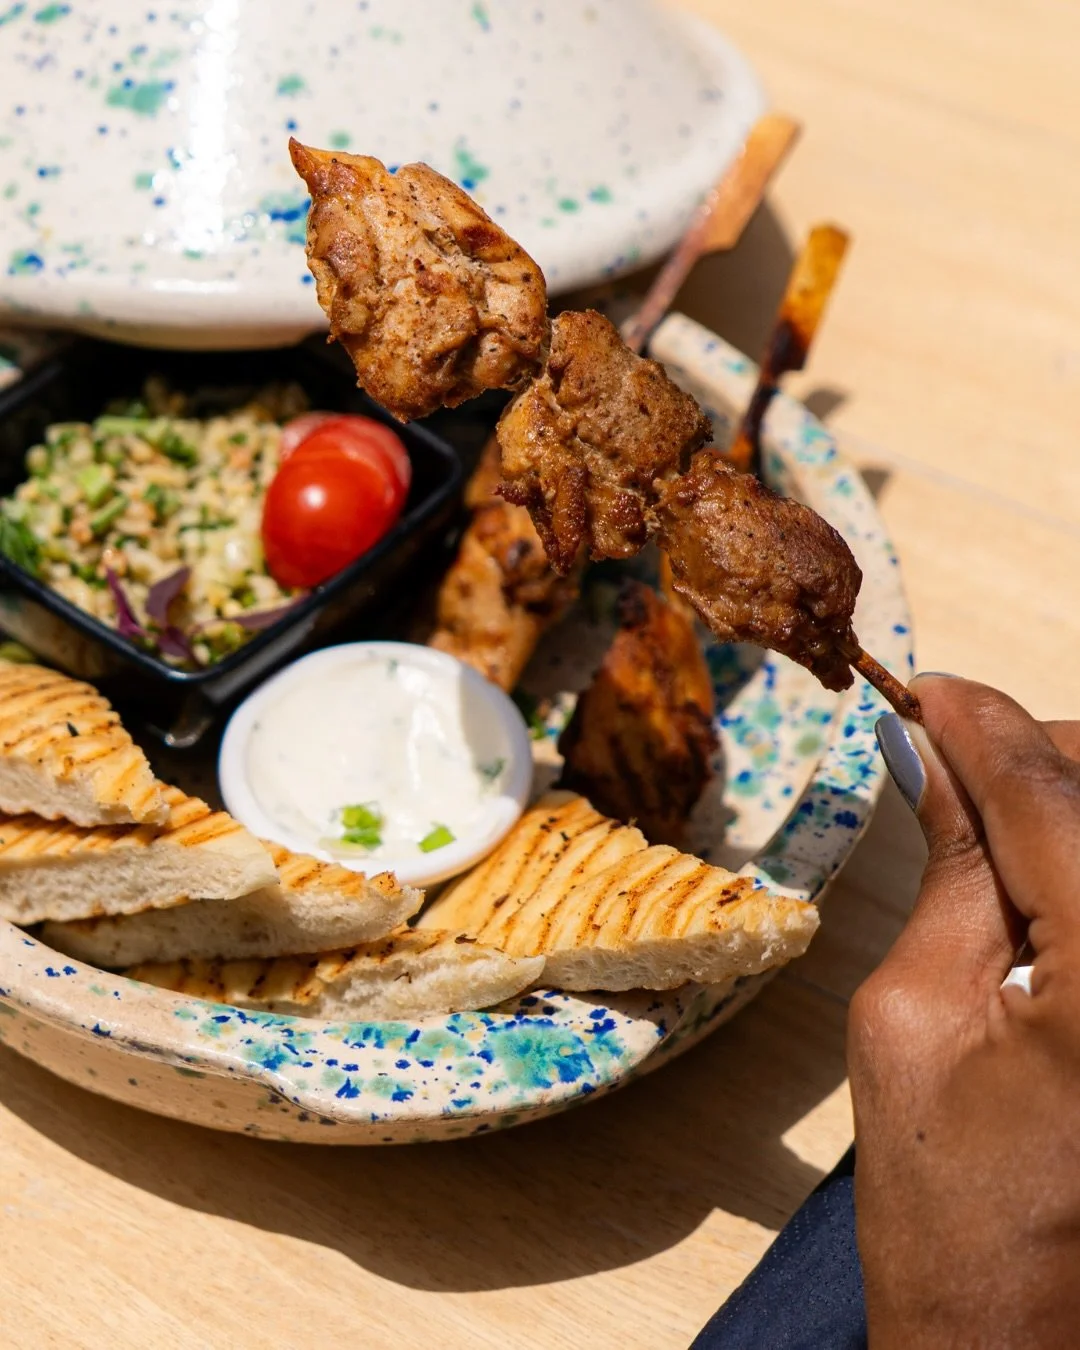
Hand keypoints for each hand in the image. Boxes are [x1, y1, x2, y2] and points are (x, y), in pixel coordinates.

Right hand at [849, 674, 1079, 1347]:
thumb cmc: (955, 1218)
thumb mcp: (910, 1021)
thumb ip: (946, 873)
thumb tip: (933, 759)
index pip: (1049, 798)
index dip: (977, 725)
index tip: (926, 688)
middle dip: (1038, 759)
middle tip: (949, 760)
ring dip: (1075, 810)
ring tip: (997, 826)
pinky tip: (1050, 881)